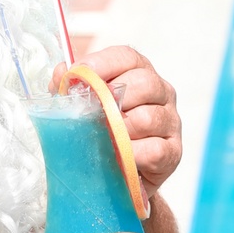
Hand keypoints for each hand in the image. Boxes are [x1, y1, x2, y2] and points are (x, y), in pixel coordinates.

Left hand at [56, 44, 181, 192]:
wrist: (120, 175)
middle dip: (112, 99)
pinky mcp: (173, 151)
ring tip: (104, 139)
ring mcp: (170, 121)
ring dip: (120, 130)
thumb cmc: (104, 132)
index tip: (78, 75)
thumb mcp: (85, 107)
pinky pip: (154, 149)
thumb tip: (60, 73)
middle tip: (92, 113)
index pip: (127, 57)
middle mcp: (161, 92)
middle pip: (144, 83)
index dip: (102, 64)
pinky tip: (119, 158)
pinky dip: (132, 154)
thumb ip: (71, 88)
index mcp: (140, 73)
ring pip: (147, 118)